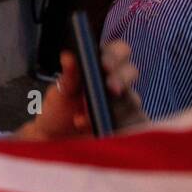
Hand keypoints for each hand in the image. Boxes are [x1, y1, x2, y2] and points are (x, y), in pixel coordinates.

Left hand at [17, 40, 146, 141]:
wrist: (56, 140)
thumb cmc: (59, 111)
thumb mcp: (60, 92)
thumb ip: (68, 75)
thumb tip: (68, 56)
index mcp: (101, 67)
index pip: (118, 51)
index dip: (114, 55)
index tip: (104, 65)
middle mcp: (117, 82)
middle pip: (131, 71)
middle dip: (120, 78)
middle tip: (110, 88)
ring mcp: (126, 104)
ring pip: (132, 99)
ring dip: (111, 107)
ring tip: (81, 119)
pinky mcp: (130, 125)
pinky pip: (135, 122)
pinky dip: (118, 126)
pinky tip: (100, 131)